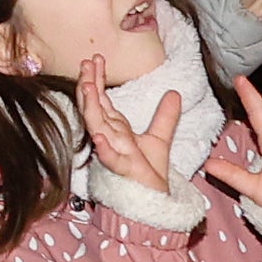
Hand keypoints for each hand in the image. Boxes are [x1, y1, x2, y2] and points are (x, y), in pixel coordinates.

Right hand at [75, 60, 188, 198]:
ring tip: (86, 87)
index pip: (102, 101)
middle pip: (94, 108)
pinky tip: (99, 137)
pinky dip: (104, 149)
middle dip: (88, 85)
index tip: (95, 59)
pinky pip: (111, 159)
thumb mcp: (160, 139)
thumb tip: (175, 92)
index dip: (97, 80)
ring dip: (90, 107)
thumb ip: (166, 117)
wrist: (152, 202)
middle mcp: (110, 139)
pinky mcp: (123, 171)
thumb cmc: (149, 174)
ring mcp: (114, 153)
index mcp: (116, 130)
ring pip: (97, 127)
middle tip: (86, 63)